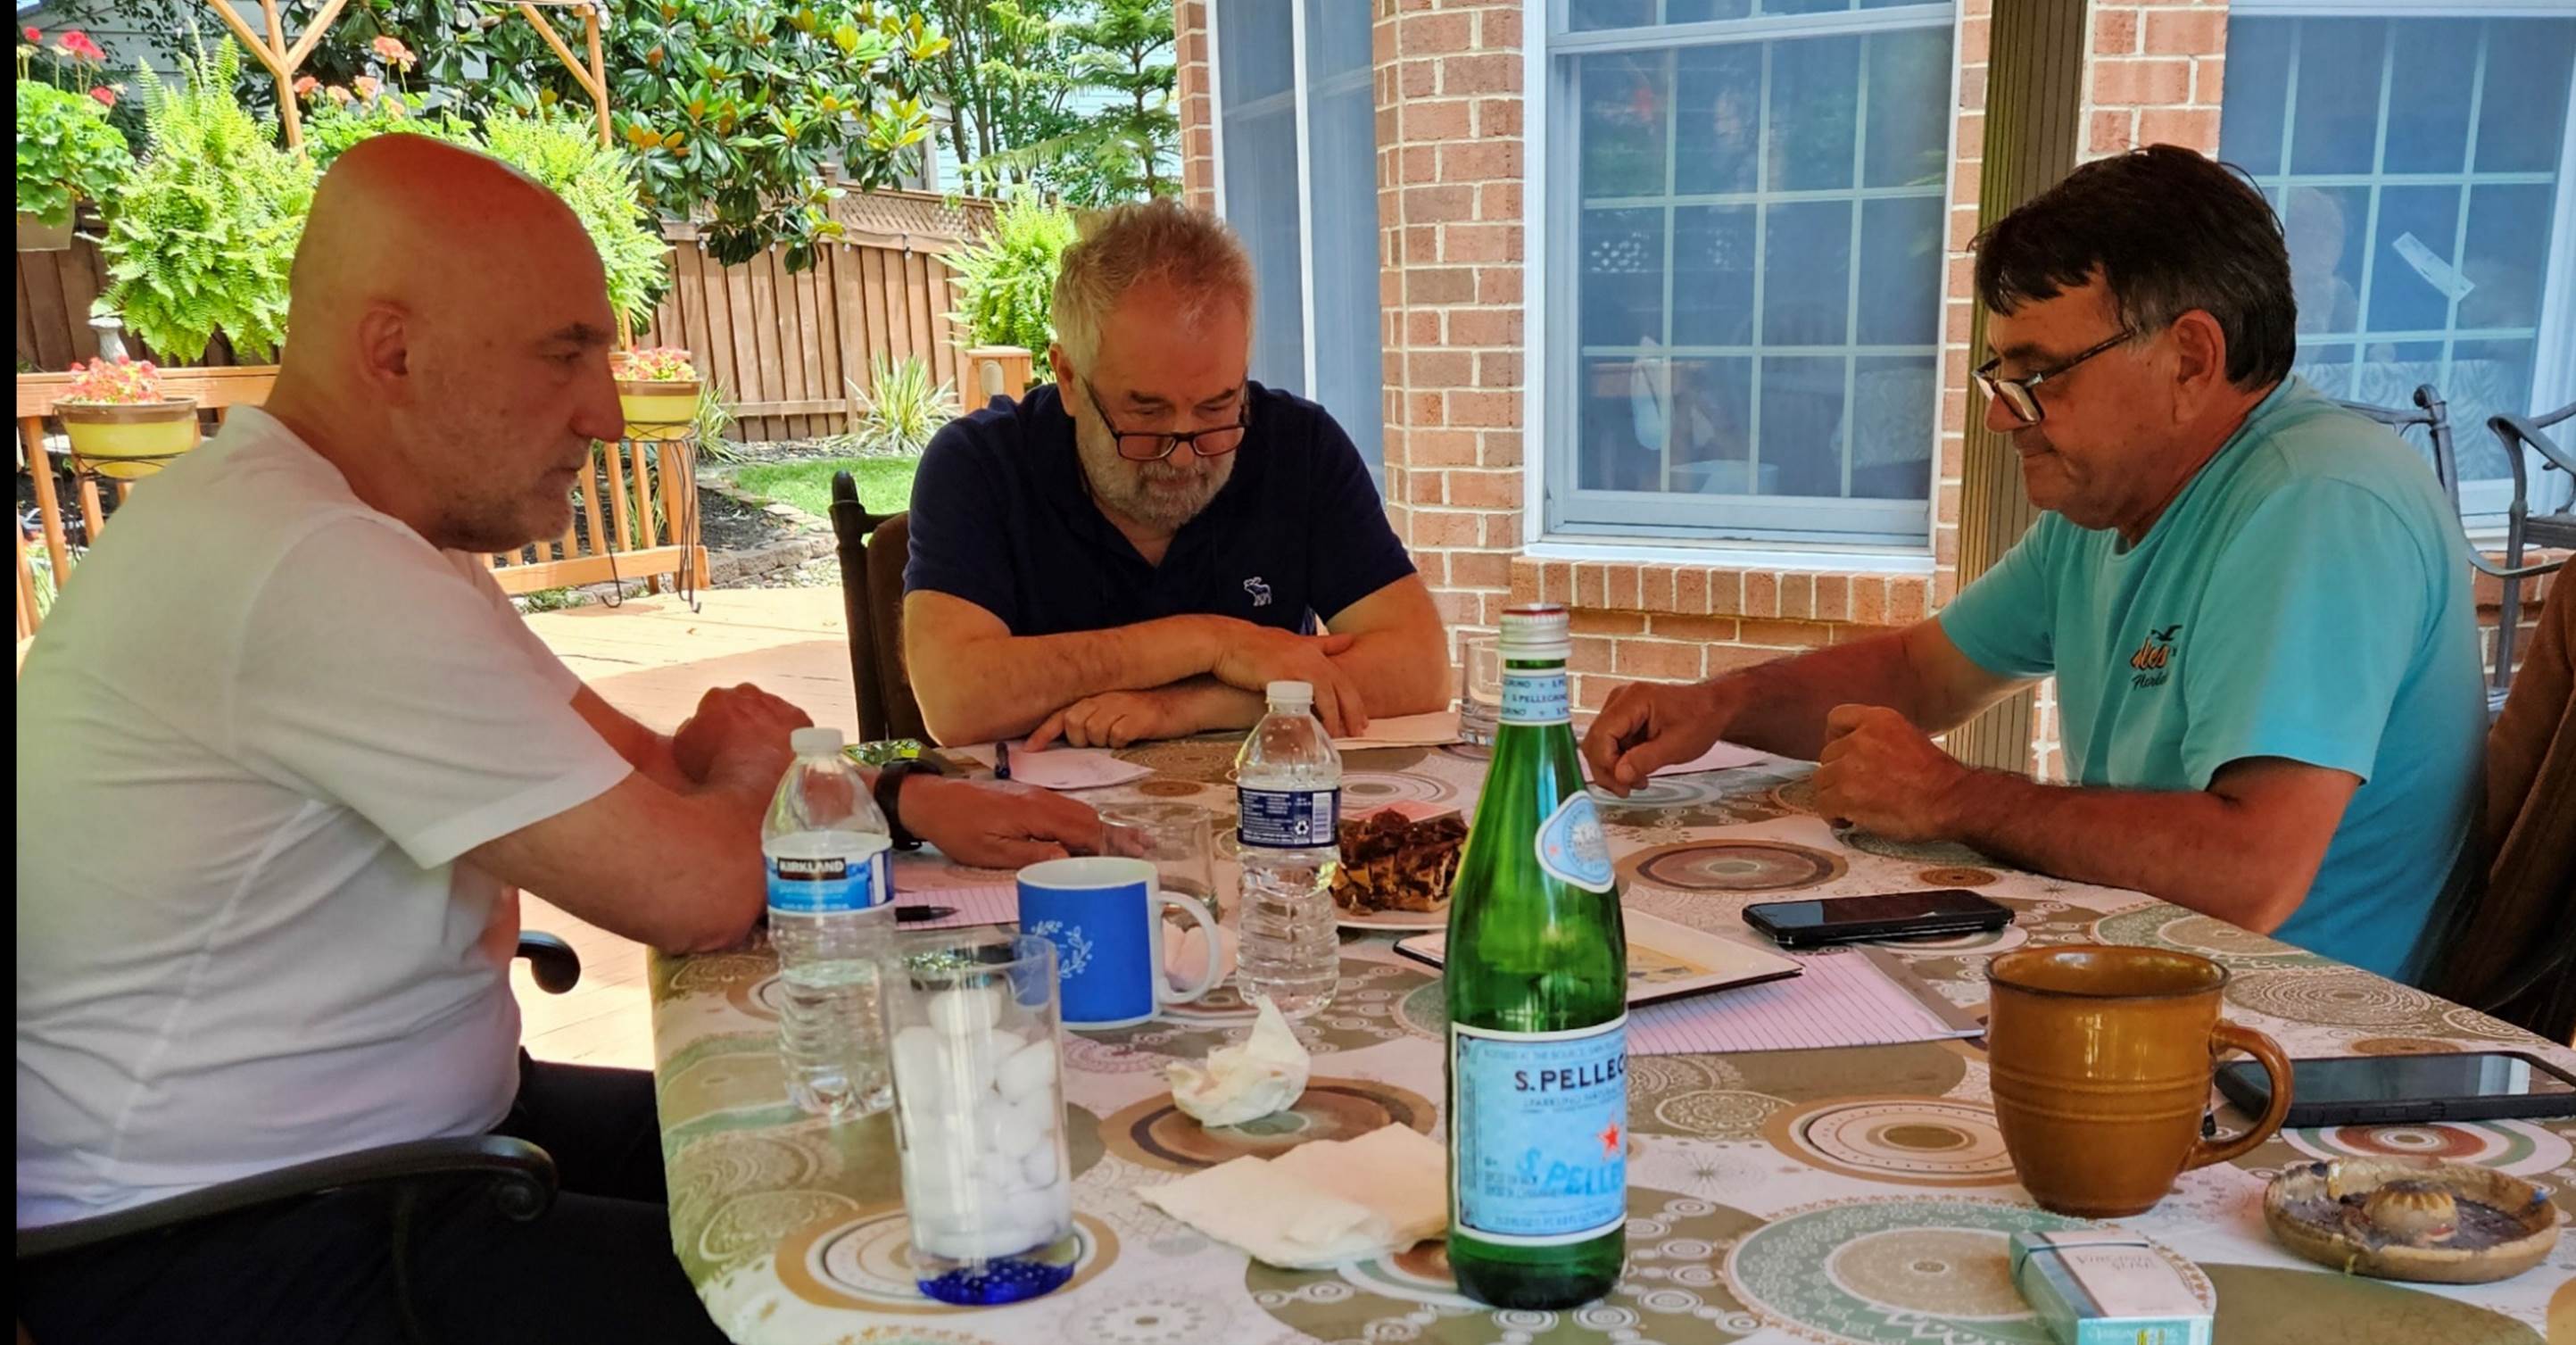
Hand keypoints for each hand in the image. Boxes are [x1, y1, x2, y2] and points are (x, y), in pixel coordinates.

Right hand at [671, 683, 809, 789]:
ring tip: (762, 755)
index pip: (712, 706)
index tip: (717, 743)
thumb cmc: (719, 771)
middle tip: (739, 748)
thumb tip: (693, 725)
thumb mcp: (683, 751)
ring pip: (768, 711)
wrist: (756, 783)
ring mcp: (776, 704)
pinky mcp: (800, 719)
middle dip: (740, 721)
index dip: (713, 726)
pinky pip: (792, 723)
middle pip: (741, 704)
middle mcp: (747, 694)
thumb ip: (686, 730)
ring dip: (765, 726)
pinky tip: (781, 753)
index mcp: (716, 698)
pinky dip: (788, 735)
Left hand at [897, 776, 1132, 868]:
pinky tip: (1093, 831)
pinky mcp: (1028, 797)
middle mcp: (1042, 799)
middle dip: (1117, 835)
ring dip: (1105, 827)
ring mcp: (1036, 795)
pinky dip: (1087, 820)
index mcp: (1036, 814)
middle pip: (1088, 818)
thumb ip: (1031, 855)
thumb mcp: (990, 852)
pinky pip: (1066, 808)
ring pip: (1080, 810)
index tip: (1129, 861)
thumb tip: (1069, 861)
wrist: (932, 799)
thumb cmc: (957, 830)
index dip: (1107, 847)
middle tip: (1145, 850)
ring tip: (1131, 841)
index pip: (1083, 830)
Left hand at [1024, 689, 1188, 750]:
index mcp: (1096, 697)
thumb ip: (1093, 717)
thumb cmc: (1148, 710)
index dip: (1043, 732)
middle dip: (1080, 739)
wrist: (1185, 701)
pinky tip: (1133, 736)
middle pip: (1074, 724)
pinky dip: (1122, 741)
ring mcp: (1121, 706)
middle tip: (1099, 741)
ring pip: (1094, 732)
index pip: (1061, 714)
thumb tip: (1072, 737)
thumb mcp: (1117, 709)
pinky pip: (1118, 736)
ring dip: (1103, 741)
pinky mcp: (1138, 718)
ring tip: (1121, 735)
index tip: (1030, 749)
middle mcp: (1104, 698)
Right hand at [1209, 624, 1365, 736]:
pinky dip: (1311, 717)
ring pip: (1327, 696)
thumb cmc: (1255, 644)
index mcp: (1314, 651)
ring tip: (1337, 734)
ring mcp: (1297, 667)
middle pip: (1342, 688)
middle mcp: (1311, 658)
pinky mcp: (1283, 677)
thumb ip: (1320, 644)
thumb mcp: (1292, 639)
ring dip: (1334, 717)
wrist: (1226, 642)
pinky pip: (1303, 701)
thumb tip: (1347, 640)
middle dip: (1352, 711)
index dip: (1354, 700)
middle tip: (1358, 731)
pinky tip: (1313, 729)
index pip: (1342, 678)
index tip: (1361, 718)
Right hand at [1582, 679, 1734, 796]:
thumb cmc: (1700, 720)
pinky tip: (1637, 771)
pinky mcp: (1623, 717)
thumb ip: (1645, 760)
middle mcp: (1620, 699)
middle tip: (1626, 790)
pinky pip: (1610, 743)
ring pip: (1599, 744)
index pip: (1602, 734)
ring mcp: (1619, 707)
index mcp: (1633, 700)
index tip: (1622, 784)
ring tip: (1638, 781)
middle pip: (1595, 740)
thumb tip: (1619, 776)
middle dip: (1607, 769)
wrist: (1713, 708)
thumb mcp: (1677, 746)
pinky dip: (1619, 761)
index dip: (1606, 763)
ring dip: (1613, 767)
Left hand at [1811, 704, 1970, 840]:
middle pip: (1827, 755)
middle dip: (1838, 774)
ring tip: (1853, 808)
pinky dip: (1832, 815)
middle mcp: (1860, 739)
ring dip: (1834, 796)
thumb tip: (1856, 754)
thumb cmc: (1936, 777)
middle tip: (1855, 790)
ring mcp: (1850, 766)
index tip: (1841, 754)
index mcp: (1878, 720)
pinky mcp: (1845, 794)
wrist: (1949, 800)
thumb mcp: (1908, 737)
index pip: (1836, 718)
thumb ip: (1878, 738)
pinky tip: (1848, 820)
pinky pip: (1822, 804)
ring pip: (1821, 781)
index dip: (1834, 738)